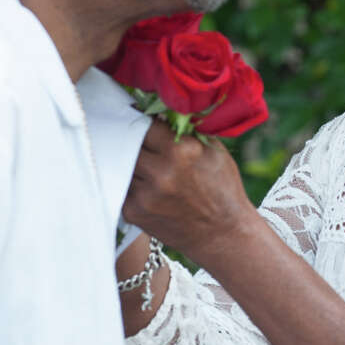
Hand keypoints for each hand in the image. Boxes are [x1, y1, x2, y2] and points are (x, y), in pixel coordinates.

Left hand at [123, 120, 256, 262]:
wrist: (223, 234)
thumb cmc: (223, 188)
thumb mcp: (214, 151)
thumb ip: (187, 130)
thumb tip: (161, 109)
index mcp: (183, 152)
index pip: (146, 124)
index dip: (142, 120)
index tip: (138, 117)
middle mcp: (161, 172)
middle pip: (129, 142)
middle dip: (131, 138)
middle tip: (131, 134)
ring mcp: (146, 194)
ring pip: (122, 164)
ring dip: (127, 159)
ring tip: (139, 159)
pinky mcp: (134, 212)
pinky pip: (122, 186)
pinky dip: (129, 181)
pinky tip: (143, 182)